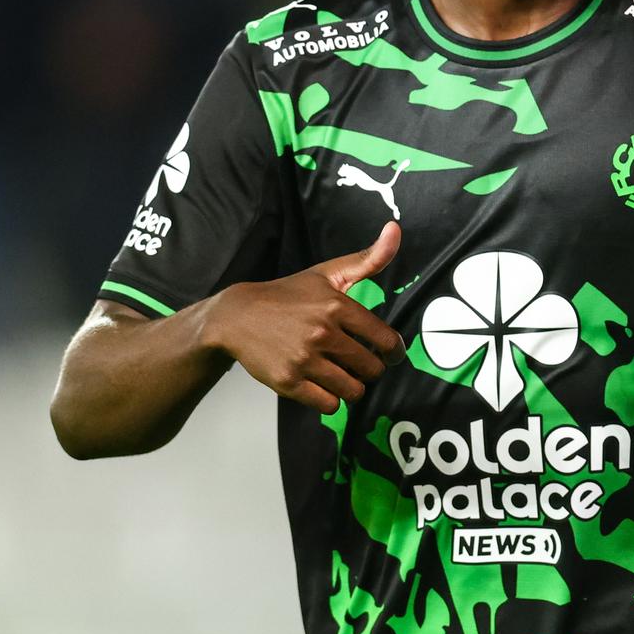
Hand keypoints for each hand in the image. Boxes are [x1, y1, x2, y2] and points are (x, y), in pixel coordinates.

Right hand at [204, 221, 404, 412]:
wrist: (237, 317)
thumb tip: (396, 228)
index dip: (393, 352)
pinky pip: (328, 405)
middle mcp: (322, 332)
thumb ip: (367, 258)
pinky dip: (330, 399)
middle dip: (370, 369)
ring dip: (351, 387)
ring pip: (352, 390)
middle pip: (371, 368)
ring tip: (341, 375)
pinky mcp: (288, 382)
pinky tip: (322, 385)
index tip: (390, 355)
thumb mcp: (327, 273)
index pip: (386, 340)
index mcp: (337, 305)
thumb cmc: (288, 295)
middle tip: (358, 363)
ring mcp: (304, 359)